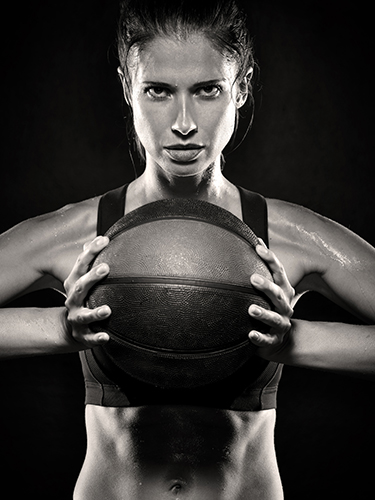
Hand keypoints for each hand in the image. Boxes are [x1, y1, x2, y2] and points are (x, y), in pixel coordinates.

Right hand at [63, 236, 110, 348]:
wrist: (70, 327)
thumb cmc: (82, 297)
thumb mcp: (82, 279)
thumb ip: (90, 261)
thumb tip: (99, 238)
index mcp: (74, 283)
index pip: (80, 264)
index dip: (90, 252)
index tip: (104, 240)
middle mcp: (73, 299)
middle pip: (80, 287)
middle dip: (92, 277)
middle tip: (105, 268)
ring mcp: (76, 318)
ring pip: (84, 315)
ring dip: (95, 312)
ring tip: (107, 309)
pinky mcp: (82, 335)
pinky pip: (89, 338)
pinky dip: (97, 338)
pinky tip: (106, 336)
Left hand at [248, 240, 294, 357]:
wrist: (280, 339)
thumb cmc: (272, 307)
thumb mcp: (271, 288)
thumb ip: (263, 268)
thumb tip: (256, 240)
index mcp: (283, 291)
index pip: (279, 272)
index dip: (270, 259)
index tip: (258, 248)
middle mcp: (285, 306)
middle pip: (278, 294)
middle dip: (267, 286)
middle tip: (253, 278)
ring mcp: (281, 324)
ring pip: (274, 318)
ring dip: (264, 313)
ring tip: (251, 309)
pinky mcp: (274, 340)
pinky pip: (267, 340)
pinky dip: (260, 337)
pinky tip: (251, 334)